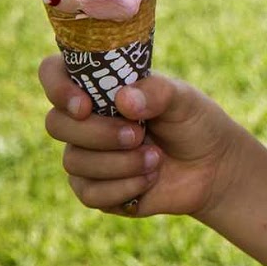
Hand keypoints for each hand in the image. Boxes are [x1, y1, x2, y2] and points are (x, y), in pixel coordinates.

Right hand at [39, 56, 243, 218]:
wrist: (212, 168)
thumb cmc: (195, 123)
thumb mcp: (185, 99)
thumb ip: (158, 92)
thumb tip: (123, 100)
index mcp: (104, 87)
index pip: (54, 72)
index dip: (58, 86)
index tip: (85, 106)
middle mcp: (88, 119)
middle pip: (57, 123)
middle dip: (98, 133)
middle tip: (138, 135)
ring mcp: (87, 155)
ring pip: (74, 161)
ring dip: (120, 163)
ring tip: (156, 158)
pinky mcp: (94, 189)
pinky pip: (89, 192)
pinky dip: (123, 188)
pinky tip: (149, 179)